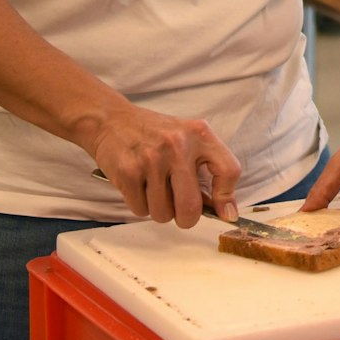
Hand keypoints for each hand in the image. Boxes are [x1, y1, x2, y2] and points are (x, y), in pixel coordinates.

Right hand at [83, 105, 241, 228]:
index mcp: (199, 134)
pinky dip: (140, 206)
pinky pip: (140, 210)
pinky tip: (138, 186)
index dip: (227, 197)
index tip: (225, 213)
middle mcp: (178, 146)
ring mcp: (151, 159)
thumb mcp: (186, 138)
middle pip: (191, 206)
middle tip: (181, 212)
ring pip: (163, 213)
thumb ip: (204, 167)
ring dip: (160, 211)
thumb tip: (220, 208)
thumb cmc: (154, 134)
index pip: (228, 170)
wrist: (111, 120)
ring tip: (154, 189)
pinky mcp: (128, 172)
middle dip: (187, 219)